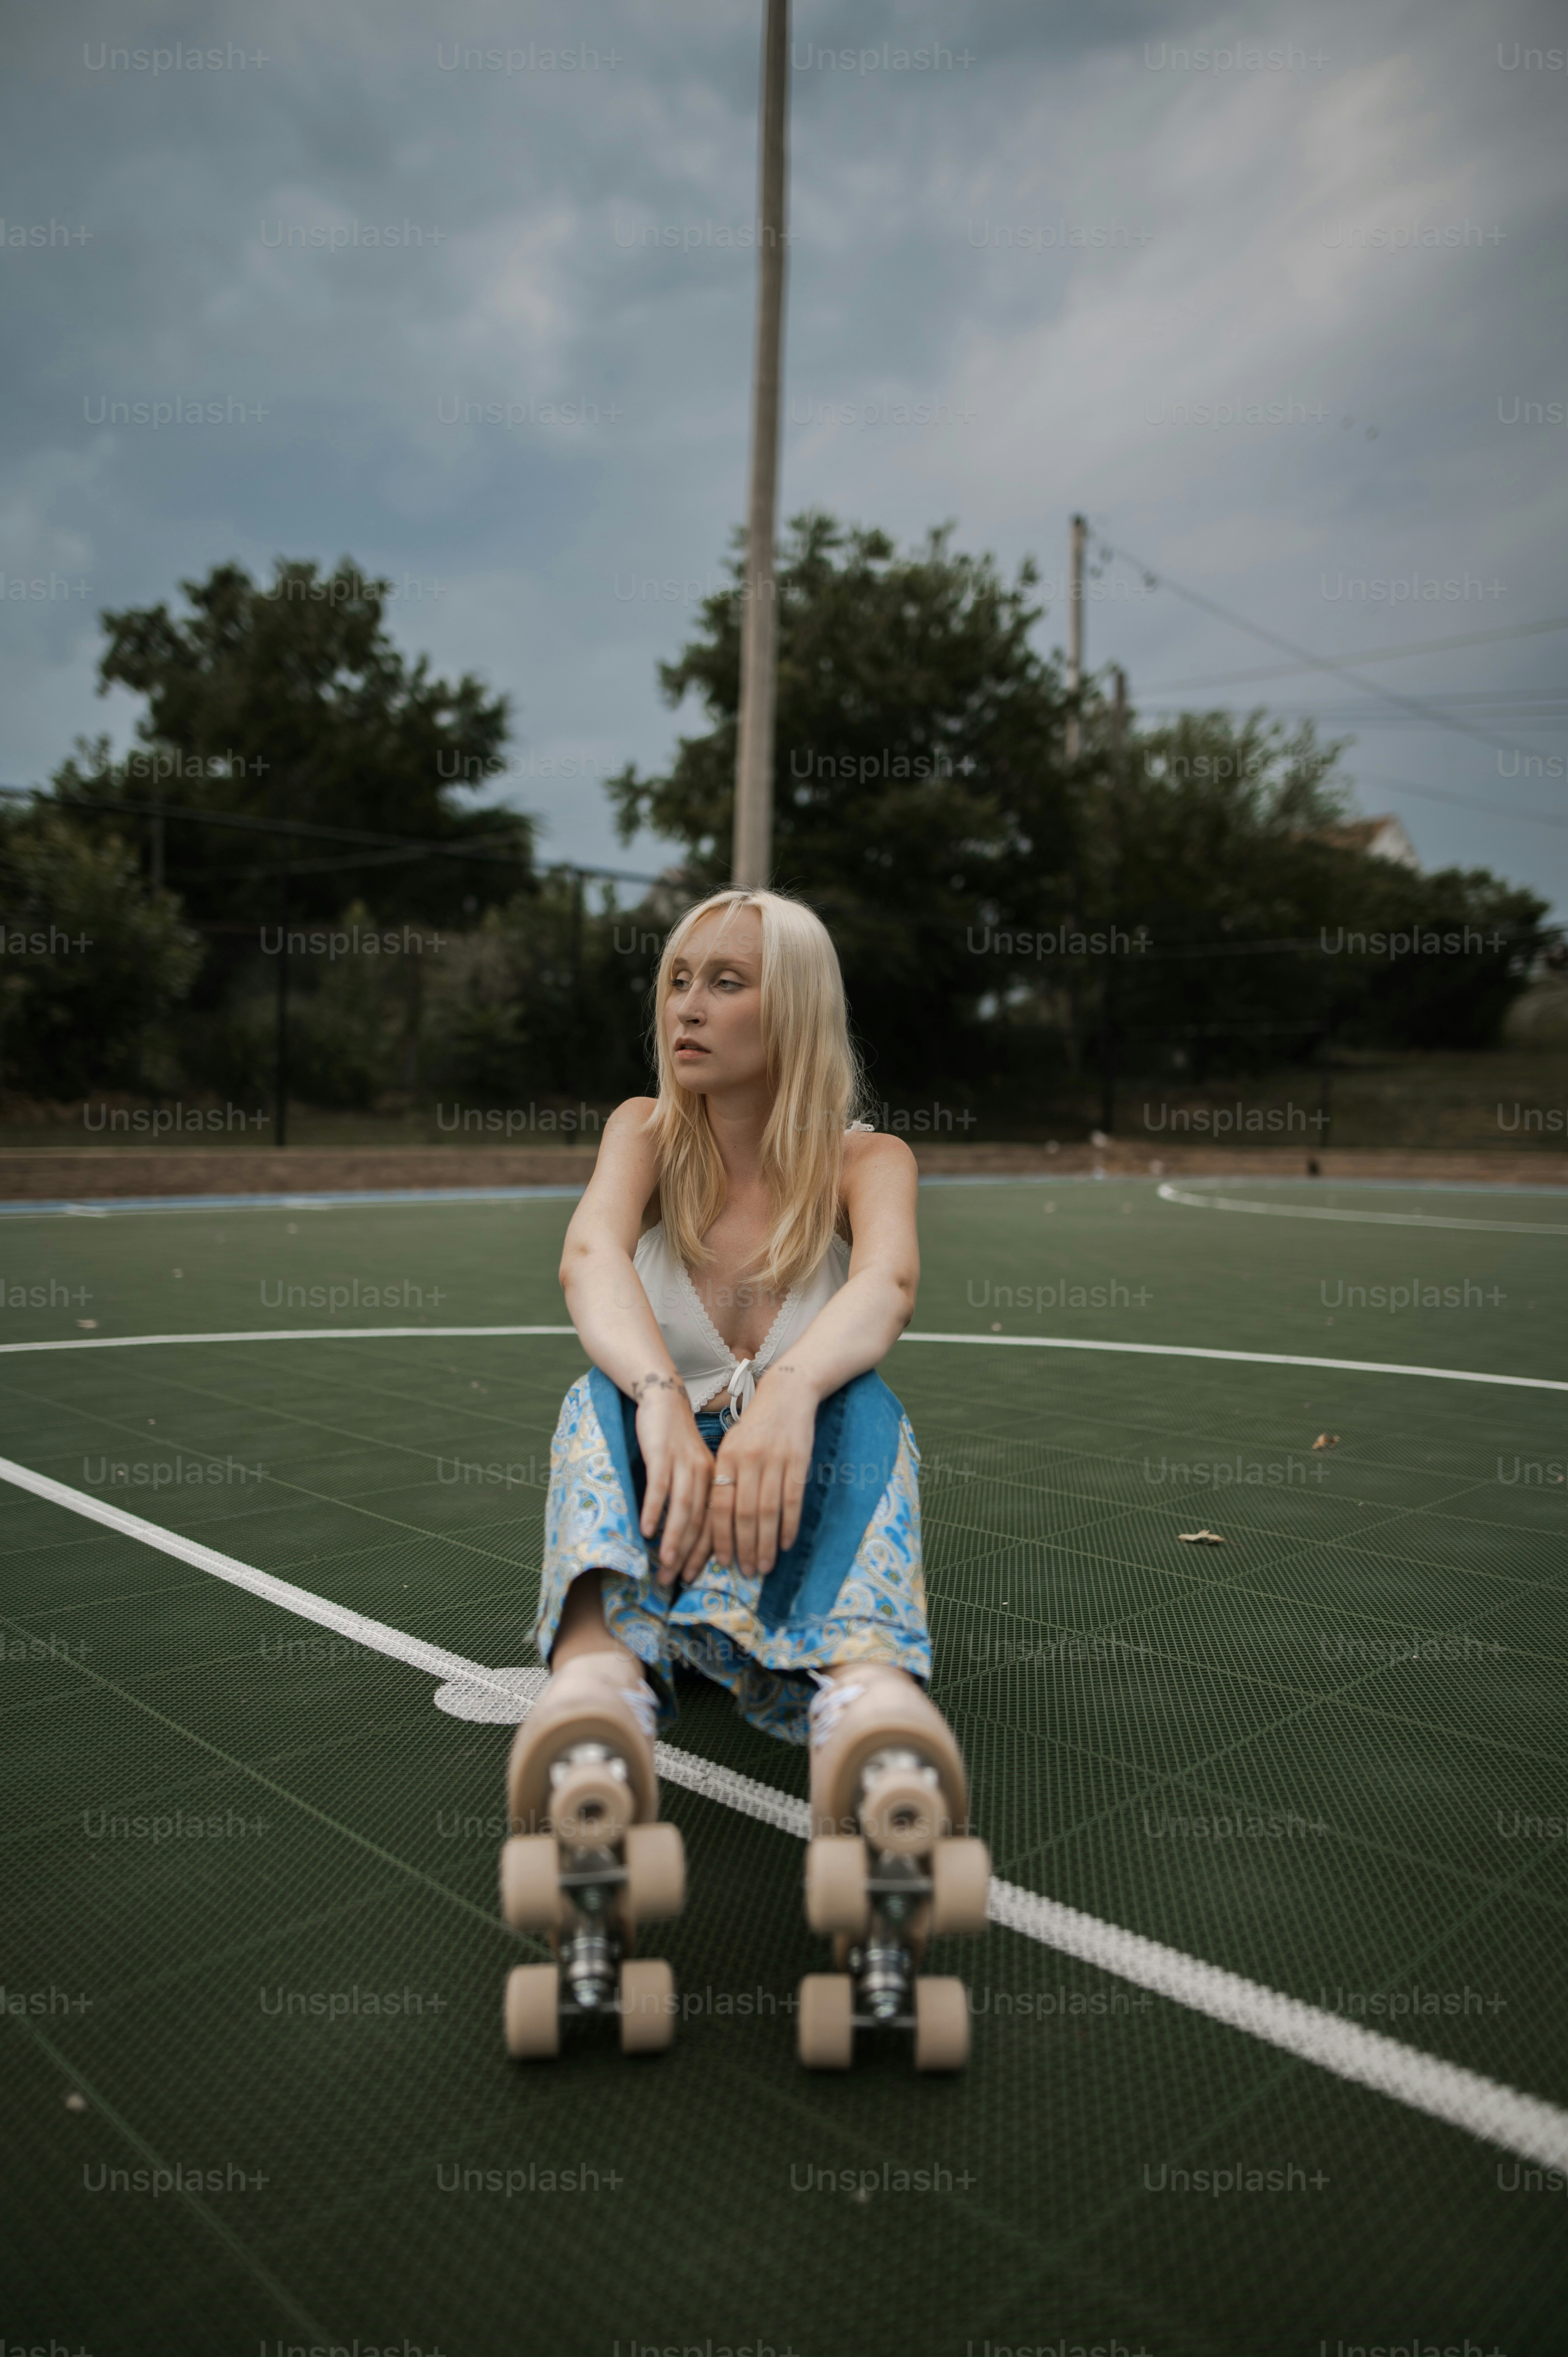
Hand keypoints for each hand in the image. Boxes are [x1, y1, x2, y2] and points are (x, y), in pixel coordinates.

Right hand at [632, 1374, 714, 1588]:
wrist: (664, 1398)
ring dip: (673, 1538)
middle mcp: (704, 1474)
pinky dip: (654, 1510)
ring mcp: (683, 1464)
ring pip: (682, 1507)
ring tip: (664, 1563)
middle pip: (698, 1521)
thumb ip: (692, 1496)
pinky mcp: (662, 1454)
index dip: (702, 1553)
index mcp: (715, 1480)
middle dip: (686, 1554)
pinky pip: (660, 1486)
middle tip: (672, 1580)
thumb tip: (684, 1534)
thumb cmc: (675, 1439)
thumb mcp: (692, 1467)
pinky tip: (647, 1531)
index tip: (691, 1578)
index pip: (713, 1523)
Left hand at [709, 1365, 818, 1579]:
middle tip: (746, 1572)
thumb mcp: (732, 1445)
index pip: (719, 1505)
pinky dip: (789, 1525)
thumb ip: (725, 1478)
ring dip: (766, 1543)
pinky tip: (785, 1544)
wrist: (788, 1392)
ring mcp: (774, 1460)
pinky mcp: (798, 1460)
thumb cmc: (756, 1426)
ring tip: (764, 1566)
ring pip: (768, 1511)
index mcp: (725, 1458)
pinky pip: (792, 1500)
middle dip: (744, 1547)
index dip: (721, 1537)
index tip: (722, 1563)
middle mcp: (747, 1461)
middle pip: (744, 1514)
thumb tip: (718, 1522)